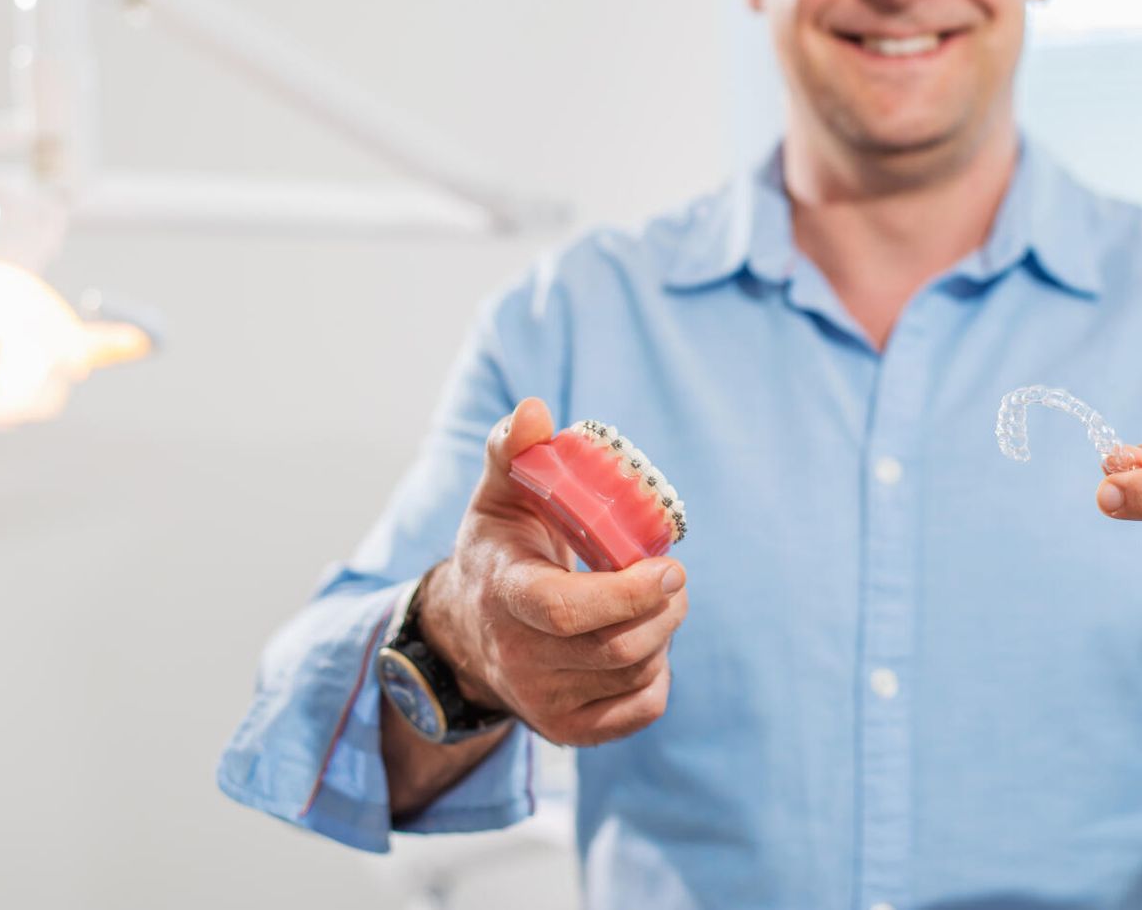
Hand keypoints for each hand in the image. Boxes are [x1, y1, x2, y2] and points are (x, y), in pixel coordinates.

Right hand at [419, 397, 688, 747]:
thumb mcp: (499, 495)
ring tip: (657, 600)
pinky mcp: (568, 731)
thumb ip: (515, 450)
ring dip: (663, 632)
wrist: (469, 632)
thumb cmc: (500, 550)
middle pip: (616, 646)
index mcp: (505, 596)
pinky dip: (658, 675)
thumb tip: (536, 410)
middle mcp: (520, 659)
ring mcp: (543, 702)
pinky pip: (641, 710)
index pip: (565, 611)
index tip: (667, 566)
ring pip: (634, 673)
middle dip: (663, 607)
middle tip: (672, 574)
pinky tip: (645, 641)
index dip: (626, 594)